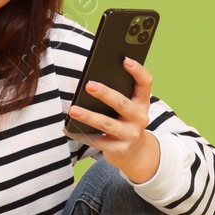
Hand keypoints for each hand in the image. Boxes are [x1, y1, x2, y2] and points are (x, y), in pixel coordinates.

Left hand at [66, 57, 160, 183]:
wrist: (136, 154)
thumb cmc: (126, 123)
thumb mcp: (129, 108)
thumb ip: (119, 94)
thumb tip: (92, 80)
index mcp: (142, 102)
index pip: (145, 83)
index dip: (137, 71)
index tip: (125, 59)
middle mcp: (140, 118)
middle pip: (122, 103)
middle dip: (105, 93)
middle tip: (88, 85)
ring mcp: (130, 135)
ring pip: (107, 124)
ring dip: (88, 116)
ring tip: (72, 109)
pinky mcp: (120, 149)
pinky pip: (98, 140)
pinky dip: (82, 134)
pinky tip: (69, 128)